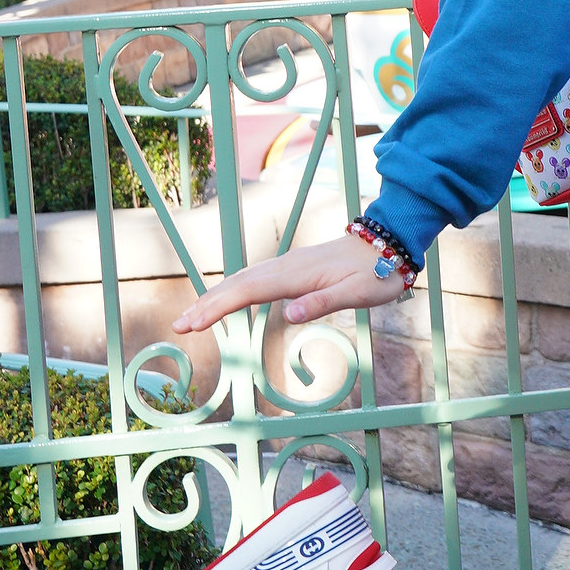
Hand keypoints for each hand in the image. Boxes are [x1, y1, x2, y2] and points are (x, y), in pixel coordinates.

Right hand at [171, 234, 395, 335]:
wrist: (391, 242)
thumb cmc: (377, 273)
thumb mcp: (357, 293)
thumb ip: (323, 303)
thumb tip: (287, 316)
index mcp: (296, 274)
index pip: (247, 293)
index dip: (217, 309)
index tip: (193, 325)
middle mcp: (286, 266)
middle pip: (237, 285)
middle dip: (206, 305)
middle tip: (178, 326)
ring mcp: (288, 265)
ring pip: (243, 280)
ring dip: (216, 297)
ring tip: (192, 316)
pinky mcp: (293, 268)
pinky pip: (254, 279)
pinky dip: (233, 290)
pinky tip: (226, 299)